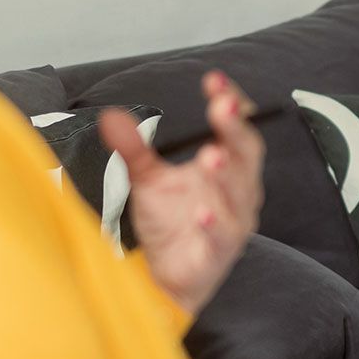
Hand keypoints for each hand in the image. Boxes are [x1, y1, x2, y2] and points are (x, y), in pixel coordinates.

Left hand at [100, 71, 264, 314]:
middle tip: (222, 106)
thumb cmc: (170, 222)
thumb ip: (134, 149)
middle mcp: (238, 192)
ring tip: (213, 156)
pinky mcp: (218, 255)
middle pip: (246, 154)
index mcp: (227, 166)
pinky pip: (221, 238)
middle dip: (235, 129)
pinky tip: (202, 213)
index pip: (237, 128)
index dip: (231, 104)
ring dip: (227, 175)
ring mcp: (232, 224)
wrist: (166, 277)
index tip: (215, 81)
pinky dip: (214, 226)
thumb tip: (111, 117)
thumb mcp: (147, 179)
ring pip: (239, 196)